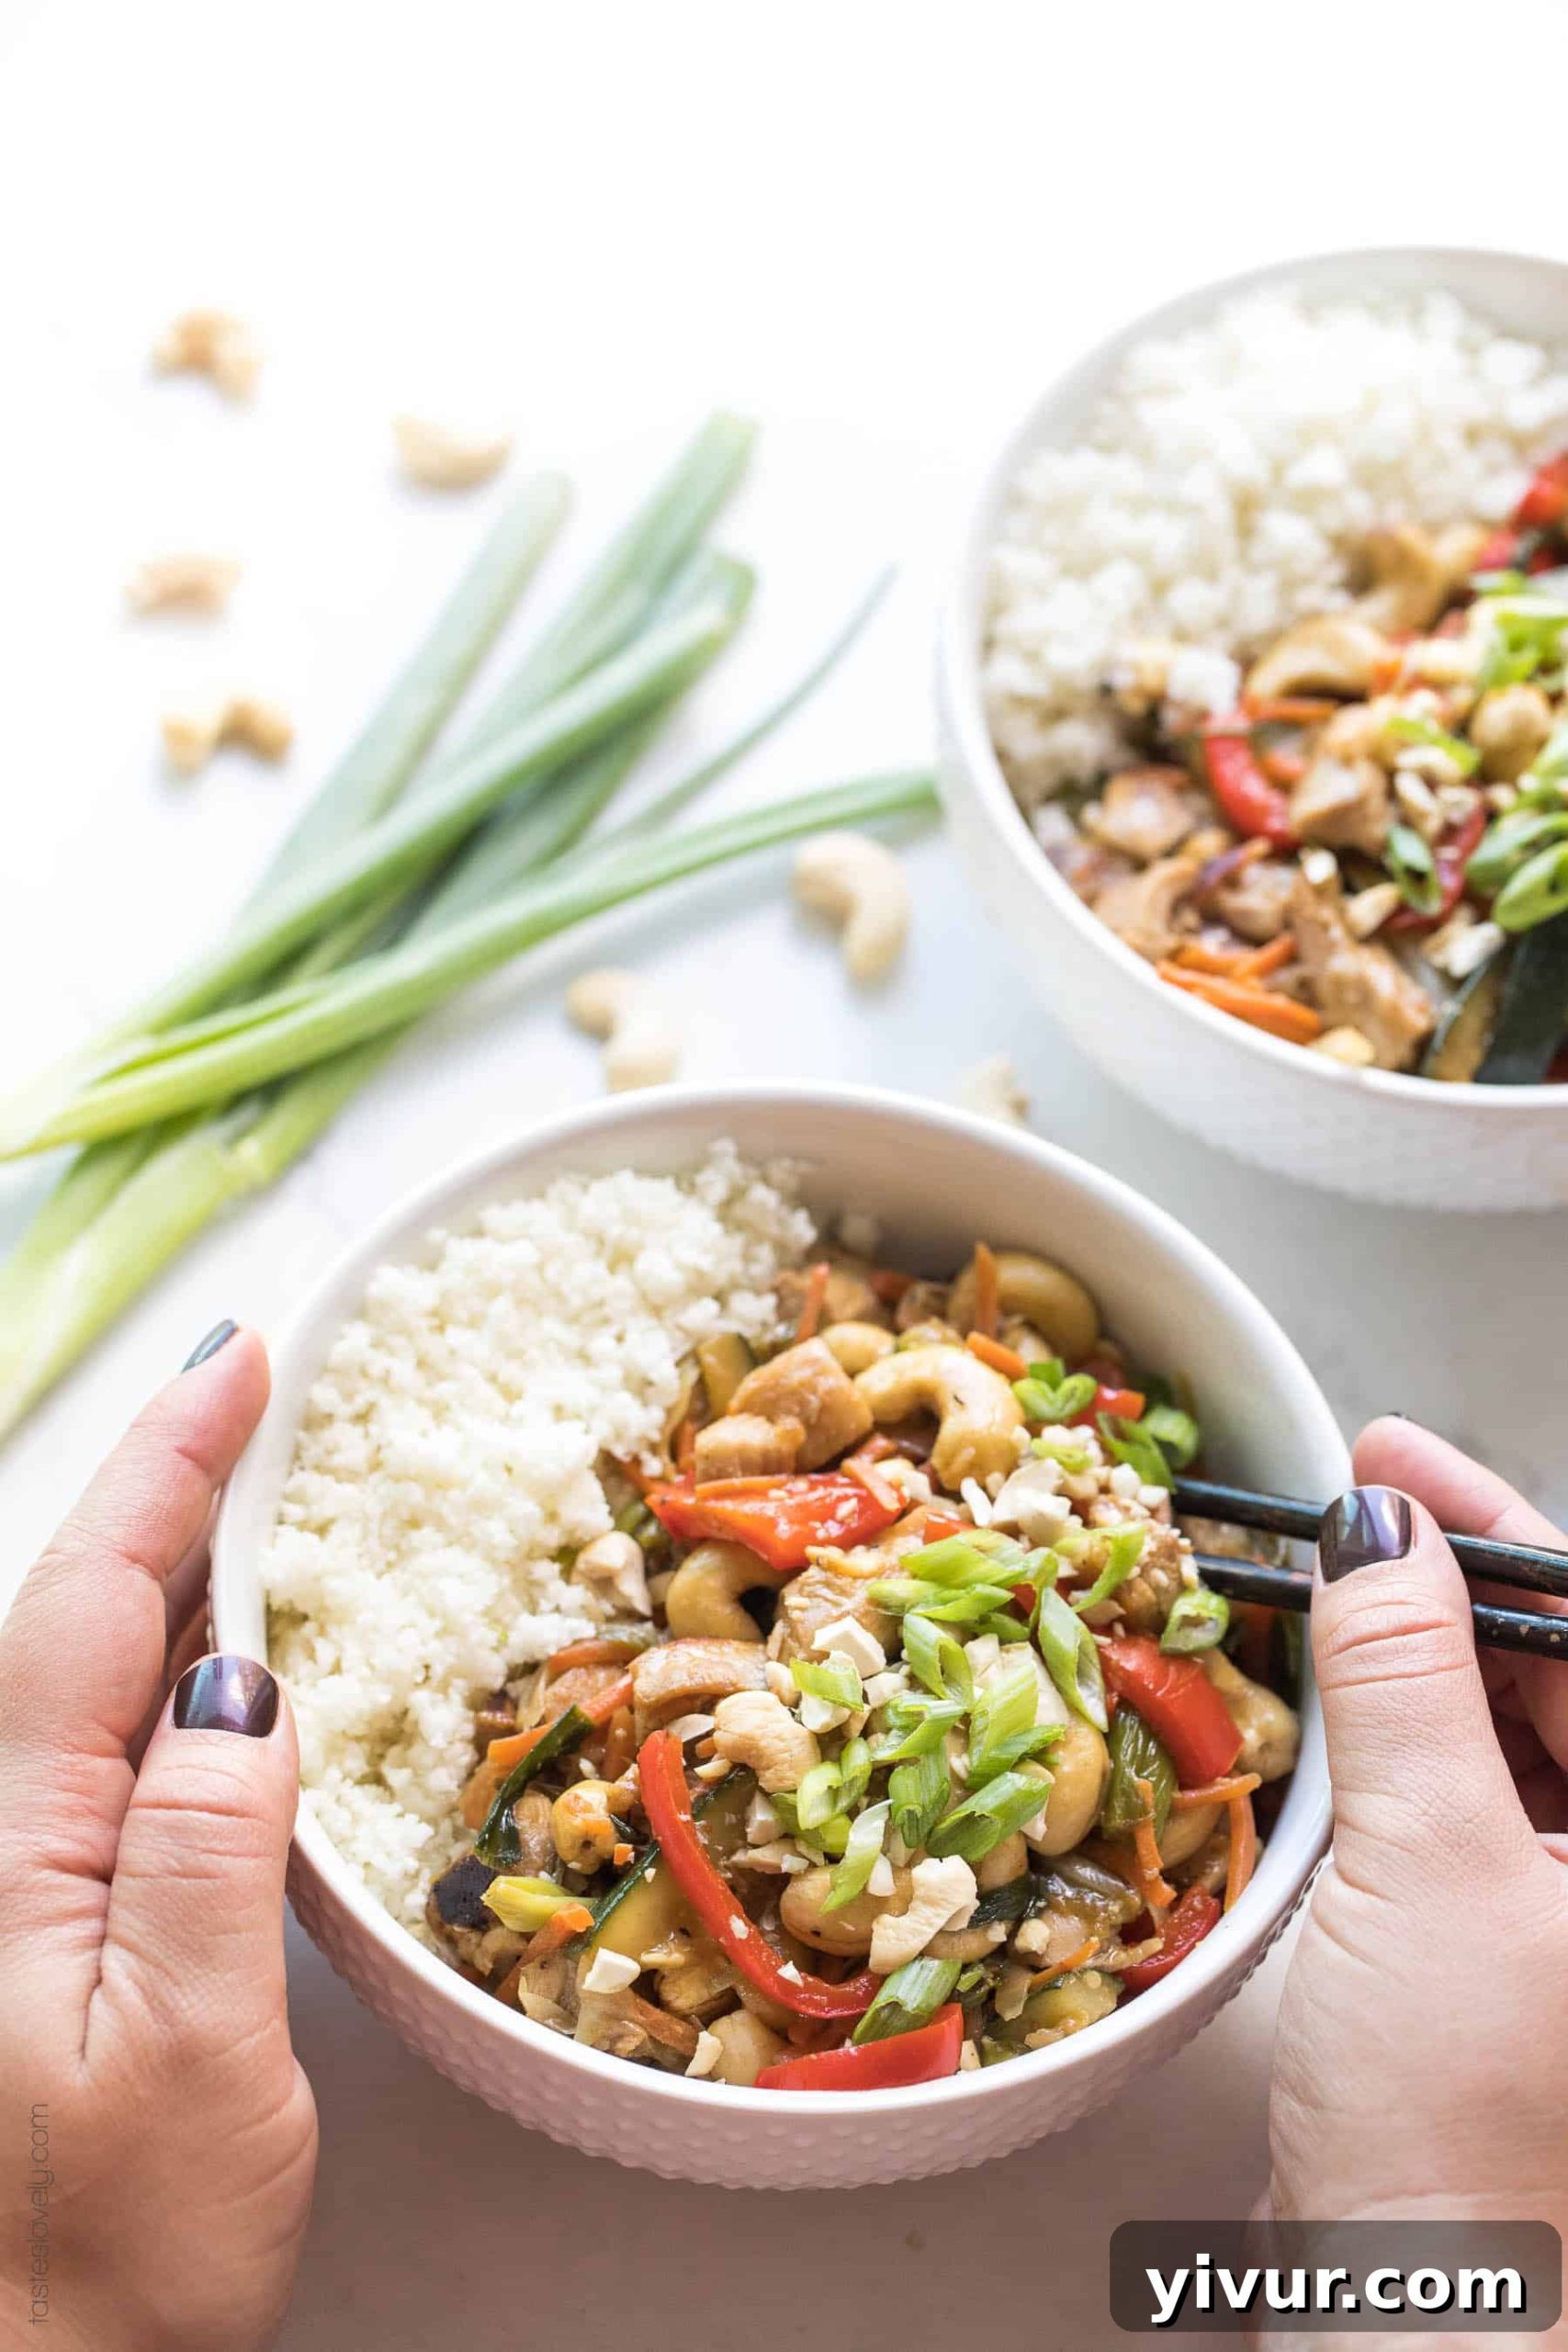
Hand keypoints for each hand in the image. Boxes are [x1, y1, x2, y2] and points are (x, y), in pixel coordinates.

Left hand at [0, 1327, 315, 2351]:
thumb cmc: (101, 2264)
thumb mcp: (187, 2062)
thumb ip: (203, 1853)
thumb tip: (244, 1676)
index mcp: (18, 1844)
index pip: (97, 1600)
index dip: (170, 1465)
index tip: (242, 1356)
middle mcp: (4, 1835)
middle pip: (84, 1607)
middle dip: (171, 1477)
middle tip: (268, 1381)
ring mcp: (23, 1874)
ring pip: (95, 1664)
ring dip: (176, 1555)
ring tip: (262, 1471)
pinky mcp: (54, 1915)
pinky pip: (113, 1738)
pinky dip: (179, 1655)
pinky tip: (234, 1645)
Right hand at [1266, 1415, 1567, 2234]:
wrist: (1424, 2327)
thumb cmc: (1468, 2135)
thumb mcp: (1430, 1868)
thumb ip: (1407, 1682)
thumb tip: (1381, 1536)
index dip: (1496, 1528)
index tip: (1391, 1456)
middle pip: (1562, 1677)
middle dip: (1448, 1579)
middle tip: (1339, 1506)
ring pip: (1511, 1735)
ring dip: (1415, 1657)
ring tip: (1317, 1584)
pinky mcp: (1515, 1962)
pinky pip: (1468, 1807)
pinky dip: (1399, 1744)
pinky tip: (1332, 1704)